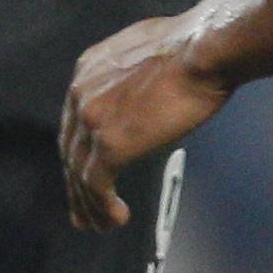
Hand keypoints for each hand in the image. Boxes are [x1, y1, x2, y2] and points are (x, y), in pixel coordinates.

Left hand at [61, 11, 226, 228]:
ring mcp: (92, 120)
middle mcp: (81, 94)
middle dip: (75, 186)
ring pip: (79, 173)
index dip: (77, 152)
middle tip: (82, 213)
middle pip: (71, 150)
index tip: (82, 173)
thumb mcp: (146, 52)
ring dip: (89, 204)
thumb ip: (131, 75)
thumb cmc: (192, 47)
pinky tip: (116, 218)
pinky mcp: (110, 145)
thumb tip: (142, 89)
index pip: (74, 121)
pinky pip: (97, 185)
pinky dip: (103, 207)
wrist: (202, 50)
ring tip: (99, 225)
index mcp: (88, 70)